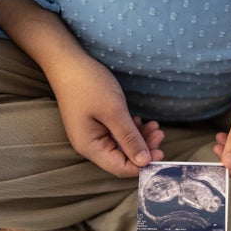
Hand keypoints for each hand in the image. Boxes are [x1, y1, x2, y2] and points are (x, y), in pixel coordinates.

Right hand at [0, 0, 164, 177]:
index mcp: (90, 146)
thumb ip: (129, 138)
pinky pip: (118, 134)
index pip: (120, 168)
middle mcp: (90, 145)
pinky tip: (139, 120)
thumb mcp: (114, 111)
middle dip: (144, 149)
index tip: (161, 152)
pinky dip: (131, 129)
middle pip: (123, 158)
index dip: (142, 165)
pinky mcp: (98, 124)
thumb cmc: (89, 85)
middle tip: (160, 134)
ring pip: (122, 145)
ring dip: (140, 138)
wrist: (68, 61)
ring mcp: (93, 134)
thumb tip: (145, 162)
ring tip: (154, 125)